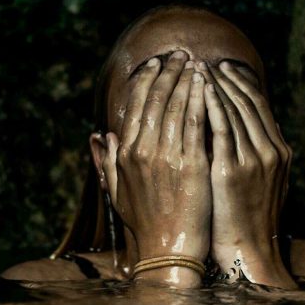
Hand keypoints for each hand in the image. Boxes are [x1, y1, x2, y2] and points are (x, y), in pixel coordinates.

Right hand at [101, 51, 210, 286]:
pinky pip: (196, 122)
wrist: (168, 251)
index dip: (146, 80)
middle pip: (157, 99)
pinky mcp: (192, 164)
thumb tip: (99, 135)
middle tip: (179, 53)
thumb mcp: (117, 192)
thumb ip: (107, 161)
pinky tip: (205, 83)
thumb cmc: (146, 223)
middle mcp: (144, 150)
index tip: (155, 63)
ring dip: (185, 78)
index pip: (136, 105)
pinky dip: (200, 98)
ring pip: (177, 105)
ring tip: (194, 61)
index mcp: (126, 154)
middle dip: (168, 71)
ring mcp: (168, 156)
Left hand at [201, 61, 295, 287]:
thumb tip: (253, 125)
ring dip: (215, 85)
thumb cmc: (246, 220)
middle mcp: (270, 151)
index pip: (259, 105)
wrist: (248, 253)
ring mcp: (253, 160)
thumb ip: (258, 153)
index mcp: (278, 151)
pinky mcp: (232, 170)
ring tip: (197, 67)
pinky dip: (211, 105)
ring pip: (234, 109)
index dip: (241, 83)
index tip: (224, 68)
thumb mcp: (263, 182)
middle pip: (247, 101)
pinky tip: (198, 89)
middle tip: (206, 60)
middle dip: (225, 78)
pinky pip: (221, 128)